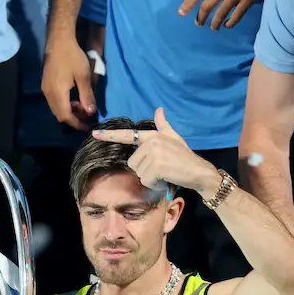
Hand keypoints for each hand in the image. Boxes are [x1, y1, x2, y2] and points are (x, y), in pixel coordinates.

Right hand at [42, 36, 96, 130]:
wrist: (58, 40)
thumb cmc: (72, 56)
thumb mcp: (83, 76)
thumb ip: (87, 96)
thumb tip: (91, 112)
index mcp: (57, 93)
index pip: (66, 117)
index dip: (77, 124)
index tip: (88, 126)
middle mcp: (48, 94)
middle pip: (60, 115)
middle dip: (74, 118)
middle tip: (87, 114)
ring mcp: (45, 89)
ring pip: (57, 109)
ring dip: (69, 111)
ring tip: (82, 105)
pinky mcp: (46, 85)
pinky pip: (54, 102)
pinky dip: (65, 104)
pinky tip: (74, 98)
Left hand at [90, 108, 217, 193]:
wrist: (200, 172)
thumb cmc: (186, 158)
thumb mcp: (175, 139)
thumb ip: (164, 126)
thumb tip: (159, 110)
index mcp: (153, 135)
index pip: (128, 135)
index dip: (110, 135)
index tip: (94, 134)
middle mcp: (152, 141)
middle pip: (133, 163)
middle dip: (145, 171)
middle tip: (162, 170)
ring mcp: (154, 153)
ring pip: (139, 173)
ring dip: (151, 179)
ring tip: (165, 174)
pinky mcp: (157, 165)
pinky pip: (146, 180)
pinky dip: (155, 185)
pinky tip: (166, 180)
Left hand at [179, 0, 284, 29]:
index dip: (188, 3)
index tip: (181, 13)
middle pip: (207, 6)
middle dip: (201, 17)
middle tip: (198, 23)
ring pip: (221, 14)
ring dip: (215, 23)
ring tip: (213, 27)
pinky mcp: (247, 1)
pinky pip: (236, 16)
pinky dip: (230, 22)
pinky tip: (227, 25)